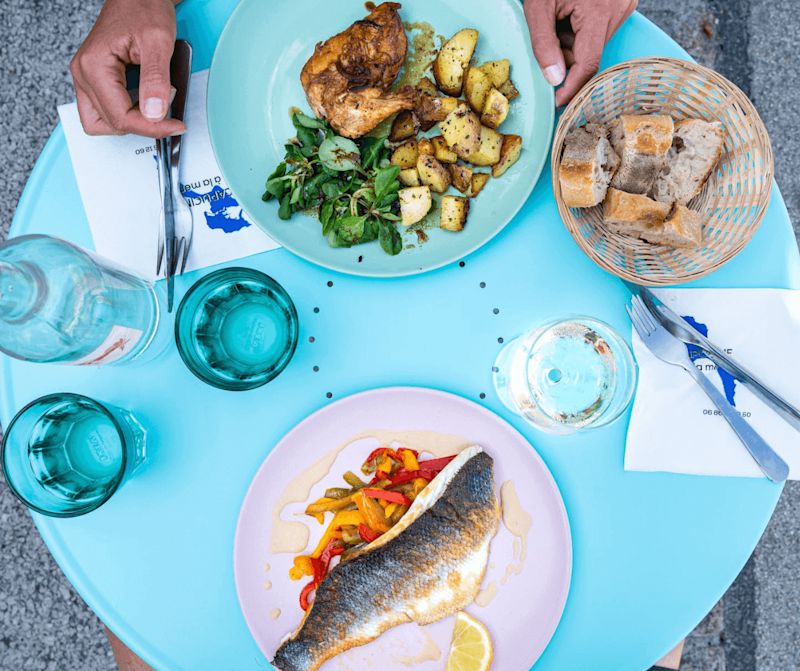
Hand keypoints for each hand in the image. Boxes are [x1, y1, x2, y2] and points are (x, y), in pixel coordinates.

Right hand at [70, 0, 184, 136]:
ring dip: (132, 123)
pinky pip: (107, 111)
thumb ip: (156, 79)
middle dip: (143, 124)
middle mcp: (83, 74)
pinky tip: (146, 103)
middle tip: (167, 111)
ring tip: (154, 106)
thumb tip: (154, 113)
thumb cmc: (144, 9)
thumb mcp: (158, 42)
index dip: (151, 127)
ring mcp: (87, 79)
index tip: (175, 124)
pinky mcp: (95, 80)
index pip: (120, 117)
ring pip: (104, 123)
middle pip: (111, 124)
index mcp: (93, 66)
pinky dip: (128, 114)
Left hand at [524, 0, 636, 106]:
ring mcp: (625, 5)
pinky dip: (582, 30)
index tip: (558, 102)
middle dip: (567, 57)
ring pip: (595, 43)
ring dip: (573, 43)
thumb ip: (544, 44)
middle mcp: (619, 9)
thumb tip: (554, 79)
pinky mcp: (624, 2)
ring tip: (560, 18)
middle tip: (549, 39)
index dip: (572, 87)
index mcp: (600, 12)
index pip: (588, 64)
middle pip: (590, 53)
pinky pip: (600, 29)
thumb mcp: (539, 6)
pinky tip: (572, 14)